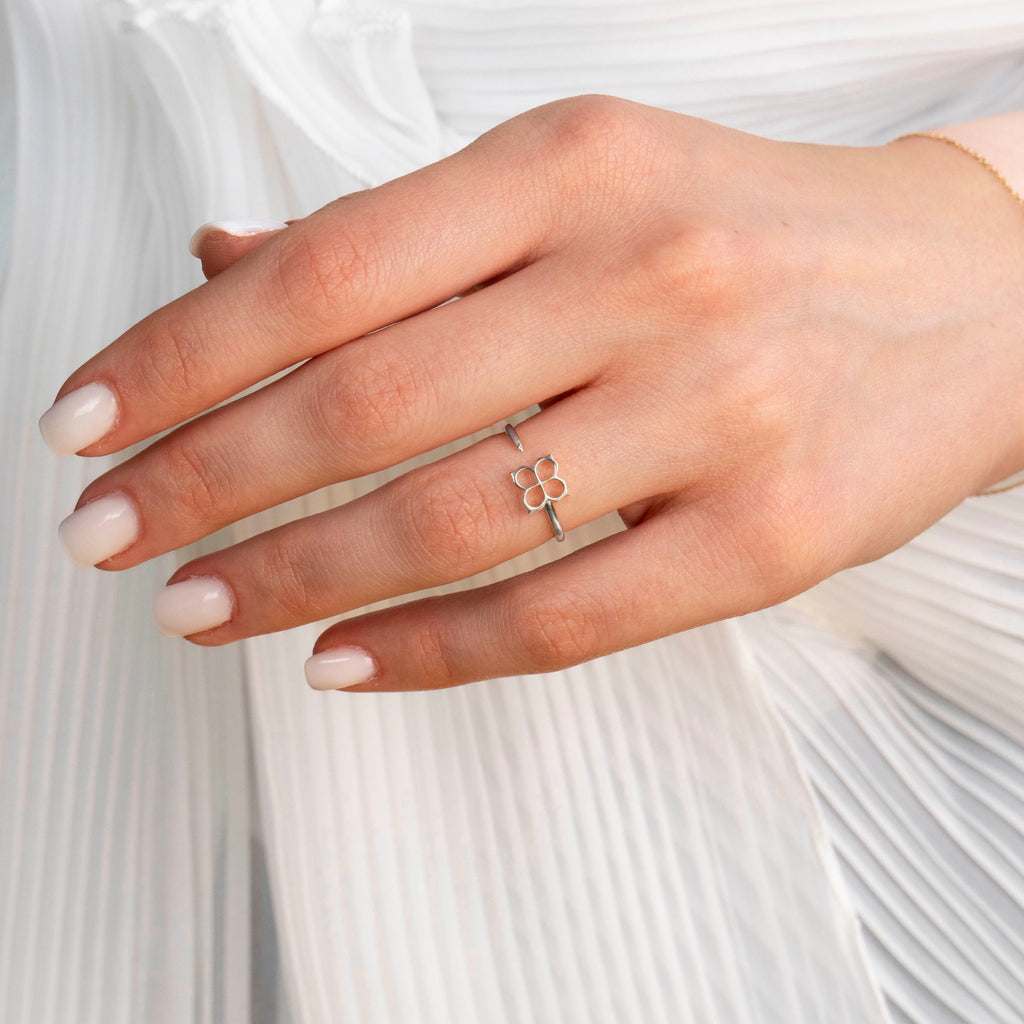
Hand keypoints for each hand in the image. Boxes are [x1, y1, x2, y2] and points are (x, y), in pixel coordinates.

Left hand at [40, 95, 1023, 690]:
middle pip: (362, 402)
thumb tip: (224, 262)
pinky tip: (345, 664)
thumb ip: (406, 234)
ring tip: (203, 606)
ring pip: (450, 519)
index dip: (177, 358)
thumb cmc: (754, 233)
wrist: (970, 289)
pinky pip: (566, 614)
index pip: (320, 270)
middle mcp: (641, 276)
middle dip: (203, 483)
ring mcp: (716, 409)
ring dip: (294, 577)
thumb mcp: (585, 182)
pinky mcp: (770, 531)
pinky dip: (433, 651)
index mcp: (572, 167)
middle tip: (114, 536)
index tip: (87, 425)